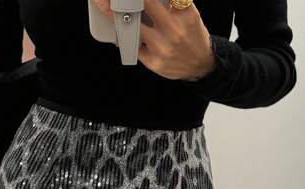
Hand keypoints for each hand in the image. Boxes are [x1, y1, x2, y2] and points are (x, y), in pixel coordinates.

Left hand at [93, 0, 216, 79]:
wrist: (200, 65)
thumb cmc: (192, 35)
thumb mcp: (188, 13)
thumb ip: (172, 2)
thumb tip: (144, 0)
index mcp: (185, 13)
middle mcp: (174, 30)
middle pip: (146, 4)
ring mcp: (162, 47)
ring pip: (134, 26)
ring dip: (117, 14)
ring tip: (104, 3)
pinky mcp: (153, 62)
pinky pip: (132, 46)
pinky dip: (123, 36)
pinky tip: (118, 29)